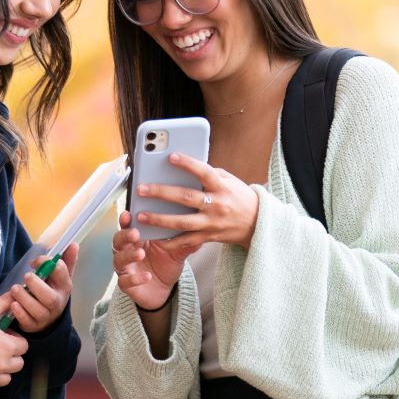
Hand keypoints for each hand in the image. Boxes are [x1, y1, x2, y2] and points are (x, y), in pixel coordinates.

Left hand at [0, 243, 76, 333]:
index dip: (48, 264)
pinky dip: (20, 314)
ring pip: (38, 310)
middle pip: (50, 297)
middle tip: (26, 276)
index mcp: (64, 287)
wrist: (49, 318)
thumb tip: (73, 244)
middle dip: (37, 286)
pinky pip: (27, 322)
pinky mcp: (34, 326)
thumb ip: (66, 261)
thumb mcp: (60, 277)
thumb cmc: (52, 291)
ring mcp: (46, 316)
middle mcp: (57, 303)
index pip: (61, 274)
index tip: (35, 262)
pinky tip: (13, 305)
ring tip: (15, 289)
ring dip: (25, 298)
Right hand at [0, 297, 27, 393]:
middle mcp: (1, 365)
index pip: (23, 346)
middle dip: (11, 355)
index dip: (14, 339)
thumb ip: (3, 303)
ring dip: (2, 370)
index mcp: (6, 346)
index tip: (4, 335)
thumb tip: (17, 292)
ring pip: (6, 378)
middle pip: (18, 364)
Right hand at [111, 210, 184, 311]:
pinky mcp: (126, 284)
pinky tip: (146, 276)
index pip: (128, 226)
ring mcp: (125, 268)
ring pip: (119, 259)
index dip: (126, 220)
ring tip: (140, 253)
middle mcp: (127, 251)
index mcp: (138, 239)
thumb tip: (201, 231)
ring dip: (129, 255)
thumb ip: (185, 242)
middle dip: (125, 235)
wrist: (165, 289)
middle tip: (135, 233)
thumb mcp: (177, 252)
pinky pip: (125, 281)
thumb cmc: (166, 264)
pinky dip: (135, 278)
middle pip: (118, 240)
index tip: (129, 214)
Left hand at [131, 154, 260, 259]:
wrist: (258, 224)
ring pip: (182, 222)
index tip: (170, 157)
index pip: (204, 172)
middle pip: (186, 198)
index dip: (188, 164)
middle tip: (141, 189)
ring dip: (159, 219)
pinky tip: (154, 237)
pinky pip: (186, 241)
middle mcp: (217, 205)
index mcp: (222, 187)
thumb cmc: (240, 198)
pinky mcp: (209, 237)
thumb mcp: (230, 181)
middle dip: (162, 193)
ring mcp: (212, 223)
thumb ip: (210, 174)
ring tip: (140, 215)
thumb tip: (185, 167)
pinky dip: (170, 241)